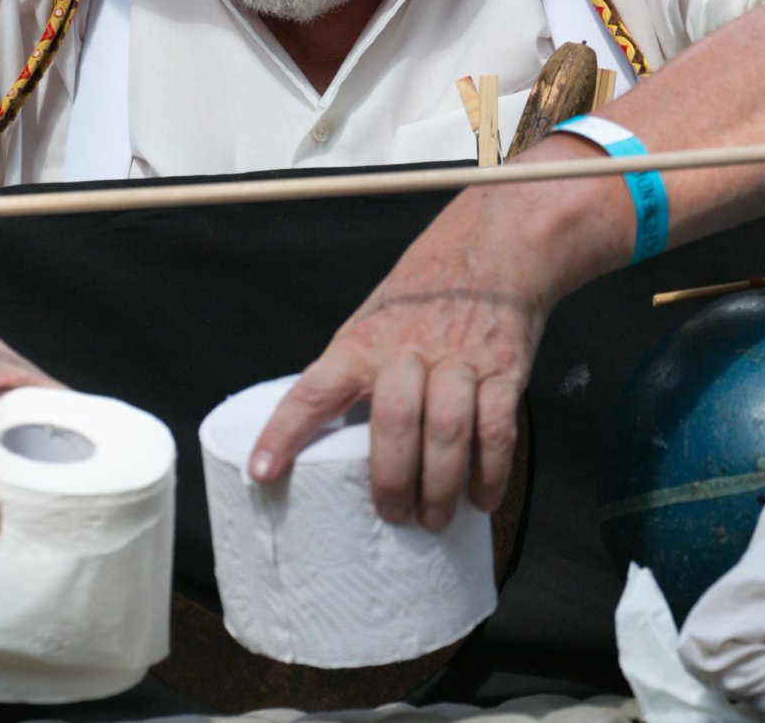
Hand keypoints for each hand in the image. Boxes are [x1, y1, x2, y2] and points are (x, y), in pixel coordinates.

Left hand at [247, 191, 559, 530]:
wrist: (494, 246)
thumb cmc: (426, 289)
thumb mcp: (374, 317)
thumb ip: (355, 368)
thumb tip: (328, 431)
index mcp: (364, 341)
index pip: (314, 390)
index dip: (284, 432)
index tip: (261, 471)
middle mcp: (408, 350)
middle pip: (393, 421)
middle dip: (390, 479)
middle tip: (391, 514)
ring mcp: (458, 361)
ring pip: (446, 430)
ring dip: (439, 484)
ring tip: (433, 518)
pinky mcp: (503, 369)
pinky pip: (495, 429)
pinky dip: (490, 472)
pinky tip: (481, 498)